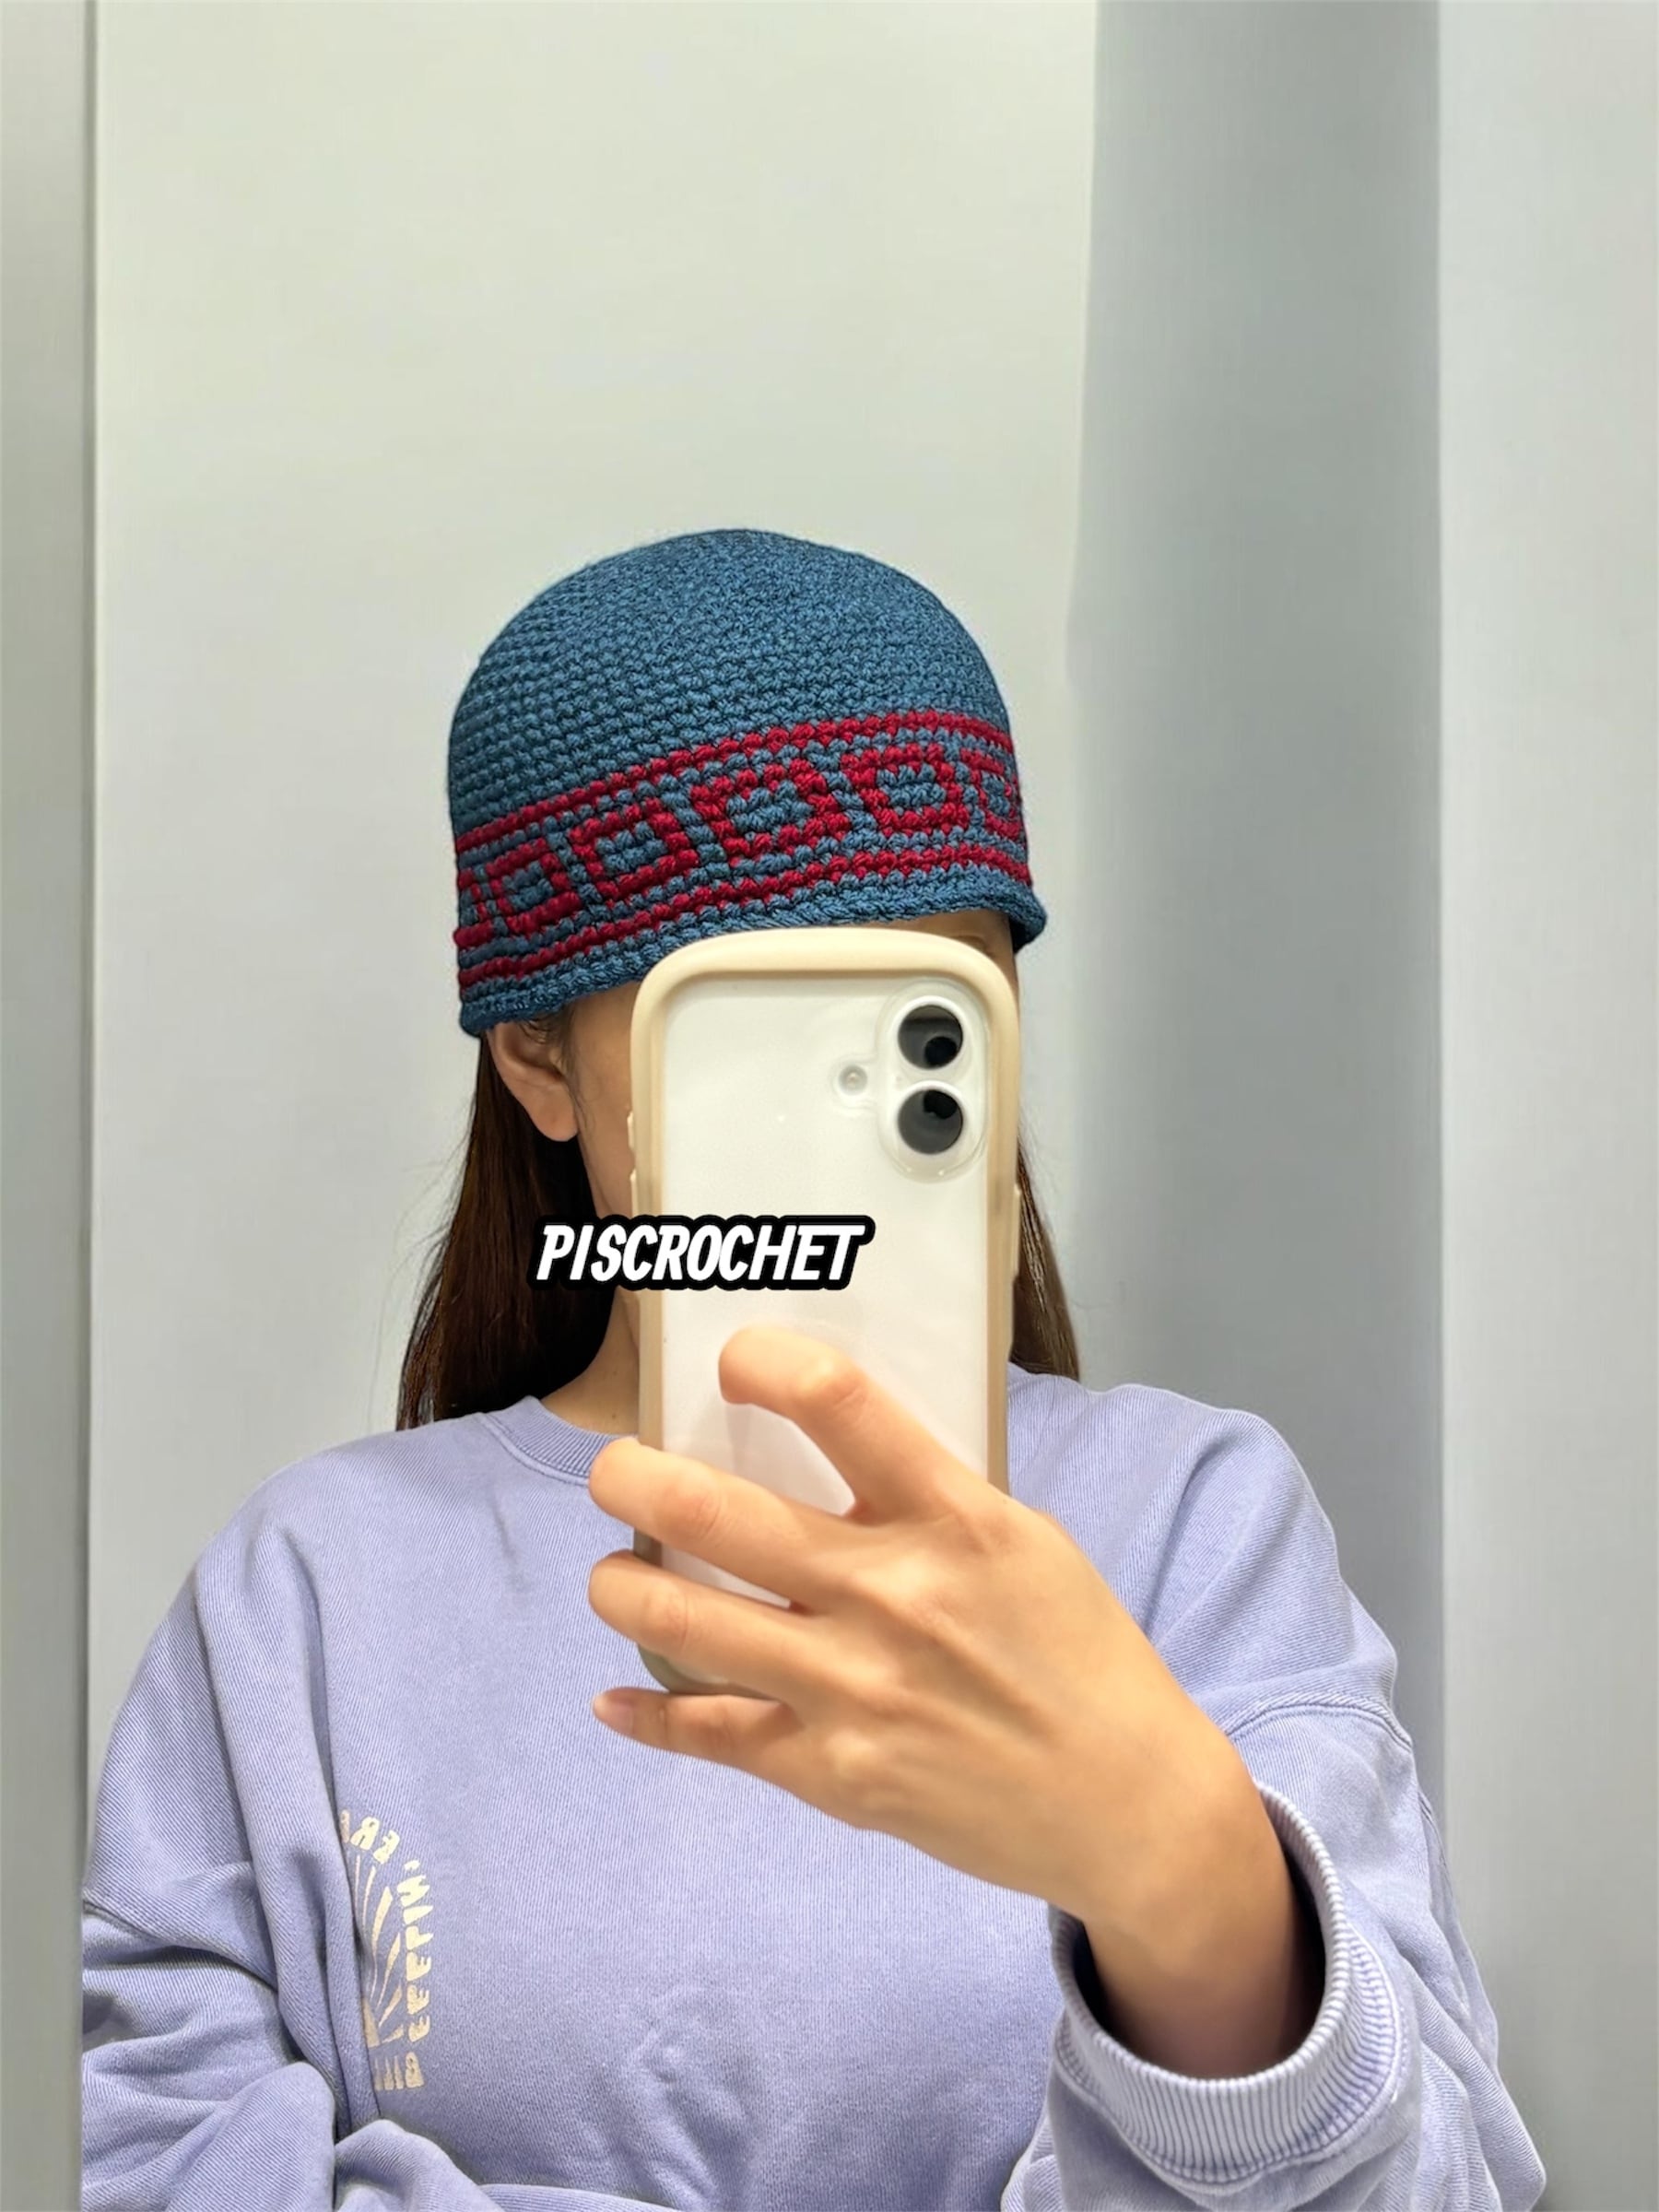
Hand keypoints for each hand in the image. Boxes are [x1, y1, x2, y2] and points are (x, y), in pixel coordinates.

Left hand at [584, 1324, 1251, 1949]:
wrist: (1128, 1805)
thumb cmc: (1079, 1656)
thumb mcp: (1022, 1543)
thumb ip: (926, 1499)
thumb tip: (825, 1448)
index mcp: (955, 1519)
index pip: (838, 1404)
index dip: (764, 1363)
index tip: (730, 1362)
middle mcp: (893, 1594)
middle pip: (720, 1513)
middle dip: (636, 1479)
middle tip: (614, 1470)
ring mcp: (854, 1689)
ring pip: (688, 1620)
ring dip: (621, 1585)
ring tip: (610, 1571)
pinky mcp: (834, 1774)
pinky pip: (712, 1737)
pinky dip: (648, 1716)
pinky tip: (612, 1697)